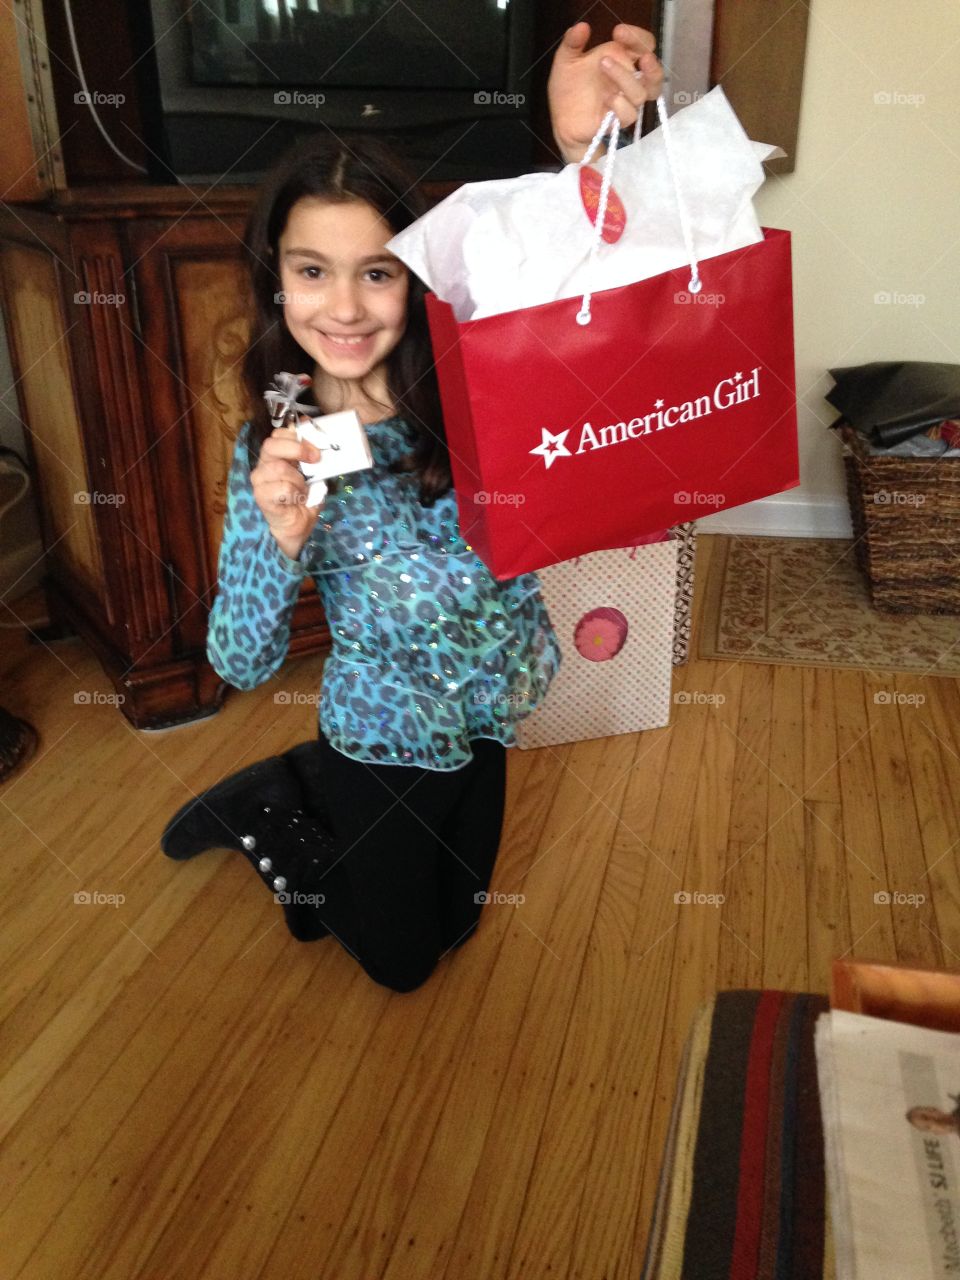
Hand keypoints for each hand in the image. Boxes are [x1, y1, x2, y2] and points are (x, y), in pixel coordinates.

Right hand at [250, 421, 323, 560]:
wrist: (296, 526)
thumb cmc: (303, 498)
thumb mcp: (312, 475)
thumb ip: (311, 459)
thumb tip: (320, 447)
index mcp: (275, 456)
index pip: (277, 434)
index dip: (297, 437)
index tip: (315, 450)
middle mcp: (263, 465)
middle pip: (271, 445)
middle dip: (297, 450)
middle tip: (315, 459)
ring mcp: (259, 480)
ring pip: (279, 468)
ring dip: (298, 480)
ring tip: (302, 491)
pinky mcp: (261, 496)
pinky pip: (282, 488)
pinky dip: (295, 494)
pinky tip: (296, 500)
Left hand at [547, 22, 664, 164]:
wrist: (561, 120)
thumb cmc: (568, 88)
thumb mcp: (566, 60)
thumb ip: (572, 42)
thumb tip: (581, 26)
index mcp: (621, 60)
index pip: (643, 46)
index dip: (637, 37)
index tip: (618, 32)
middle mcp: (627, 81)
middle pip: (653, 72)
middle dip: (648, 61)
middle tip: (635, 52)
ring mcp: (625, 102)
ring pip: (641, 93)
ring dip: (625, 77)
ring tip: (603, 64)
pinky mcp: (617, 121)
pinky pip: (628, 114)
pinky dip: (619, 104)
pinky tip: (606, 97)